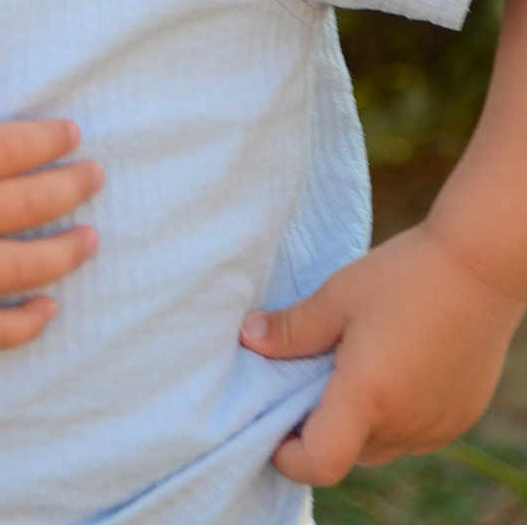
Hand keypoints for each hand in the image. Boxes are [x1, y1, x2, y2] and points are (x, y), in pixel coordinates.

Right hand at [0, 41, 101, 348]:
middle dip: (71, 188)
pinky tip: (49, 309)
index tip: (72, 133)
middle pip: (24, 204)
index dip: (48, 140)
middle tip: (96, 176)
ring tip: (91, 238)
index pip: (7, 149)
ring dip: (65, 253)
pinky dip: (24, 325)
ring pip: (18, 267)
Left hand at [239, 220, 526, 484]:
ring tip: (351, 366)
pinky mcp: (461, 418)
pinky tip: (392, 366)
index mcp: (369, 398)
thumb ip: (292, 329)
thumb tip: (249, 339)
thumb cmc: (404, 275)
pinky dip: (393, 415)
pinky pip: (413, 434)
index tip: (275, 426)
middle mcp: (405, 425)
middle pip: (349, 454)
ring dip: (359, 422)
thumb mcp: (338, 296)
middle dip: (321, 429)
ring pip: (382, 446)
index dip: (289, 456)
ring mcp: (438, 426)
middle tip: (309, 378)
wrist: (481, 266)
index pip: (321, 464)